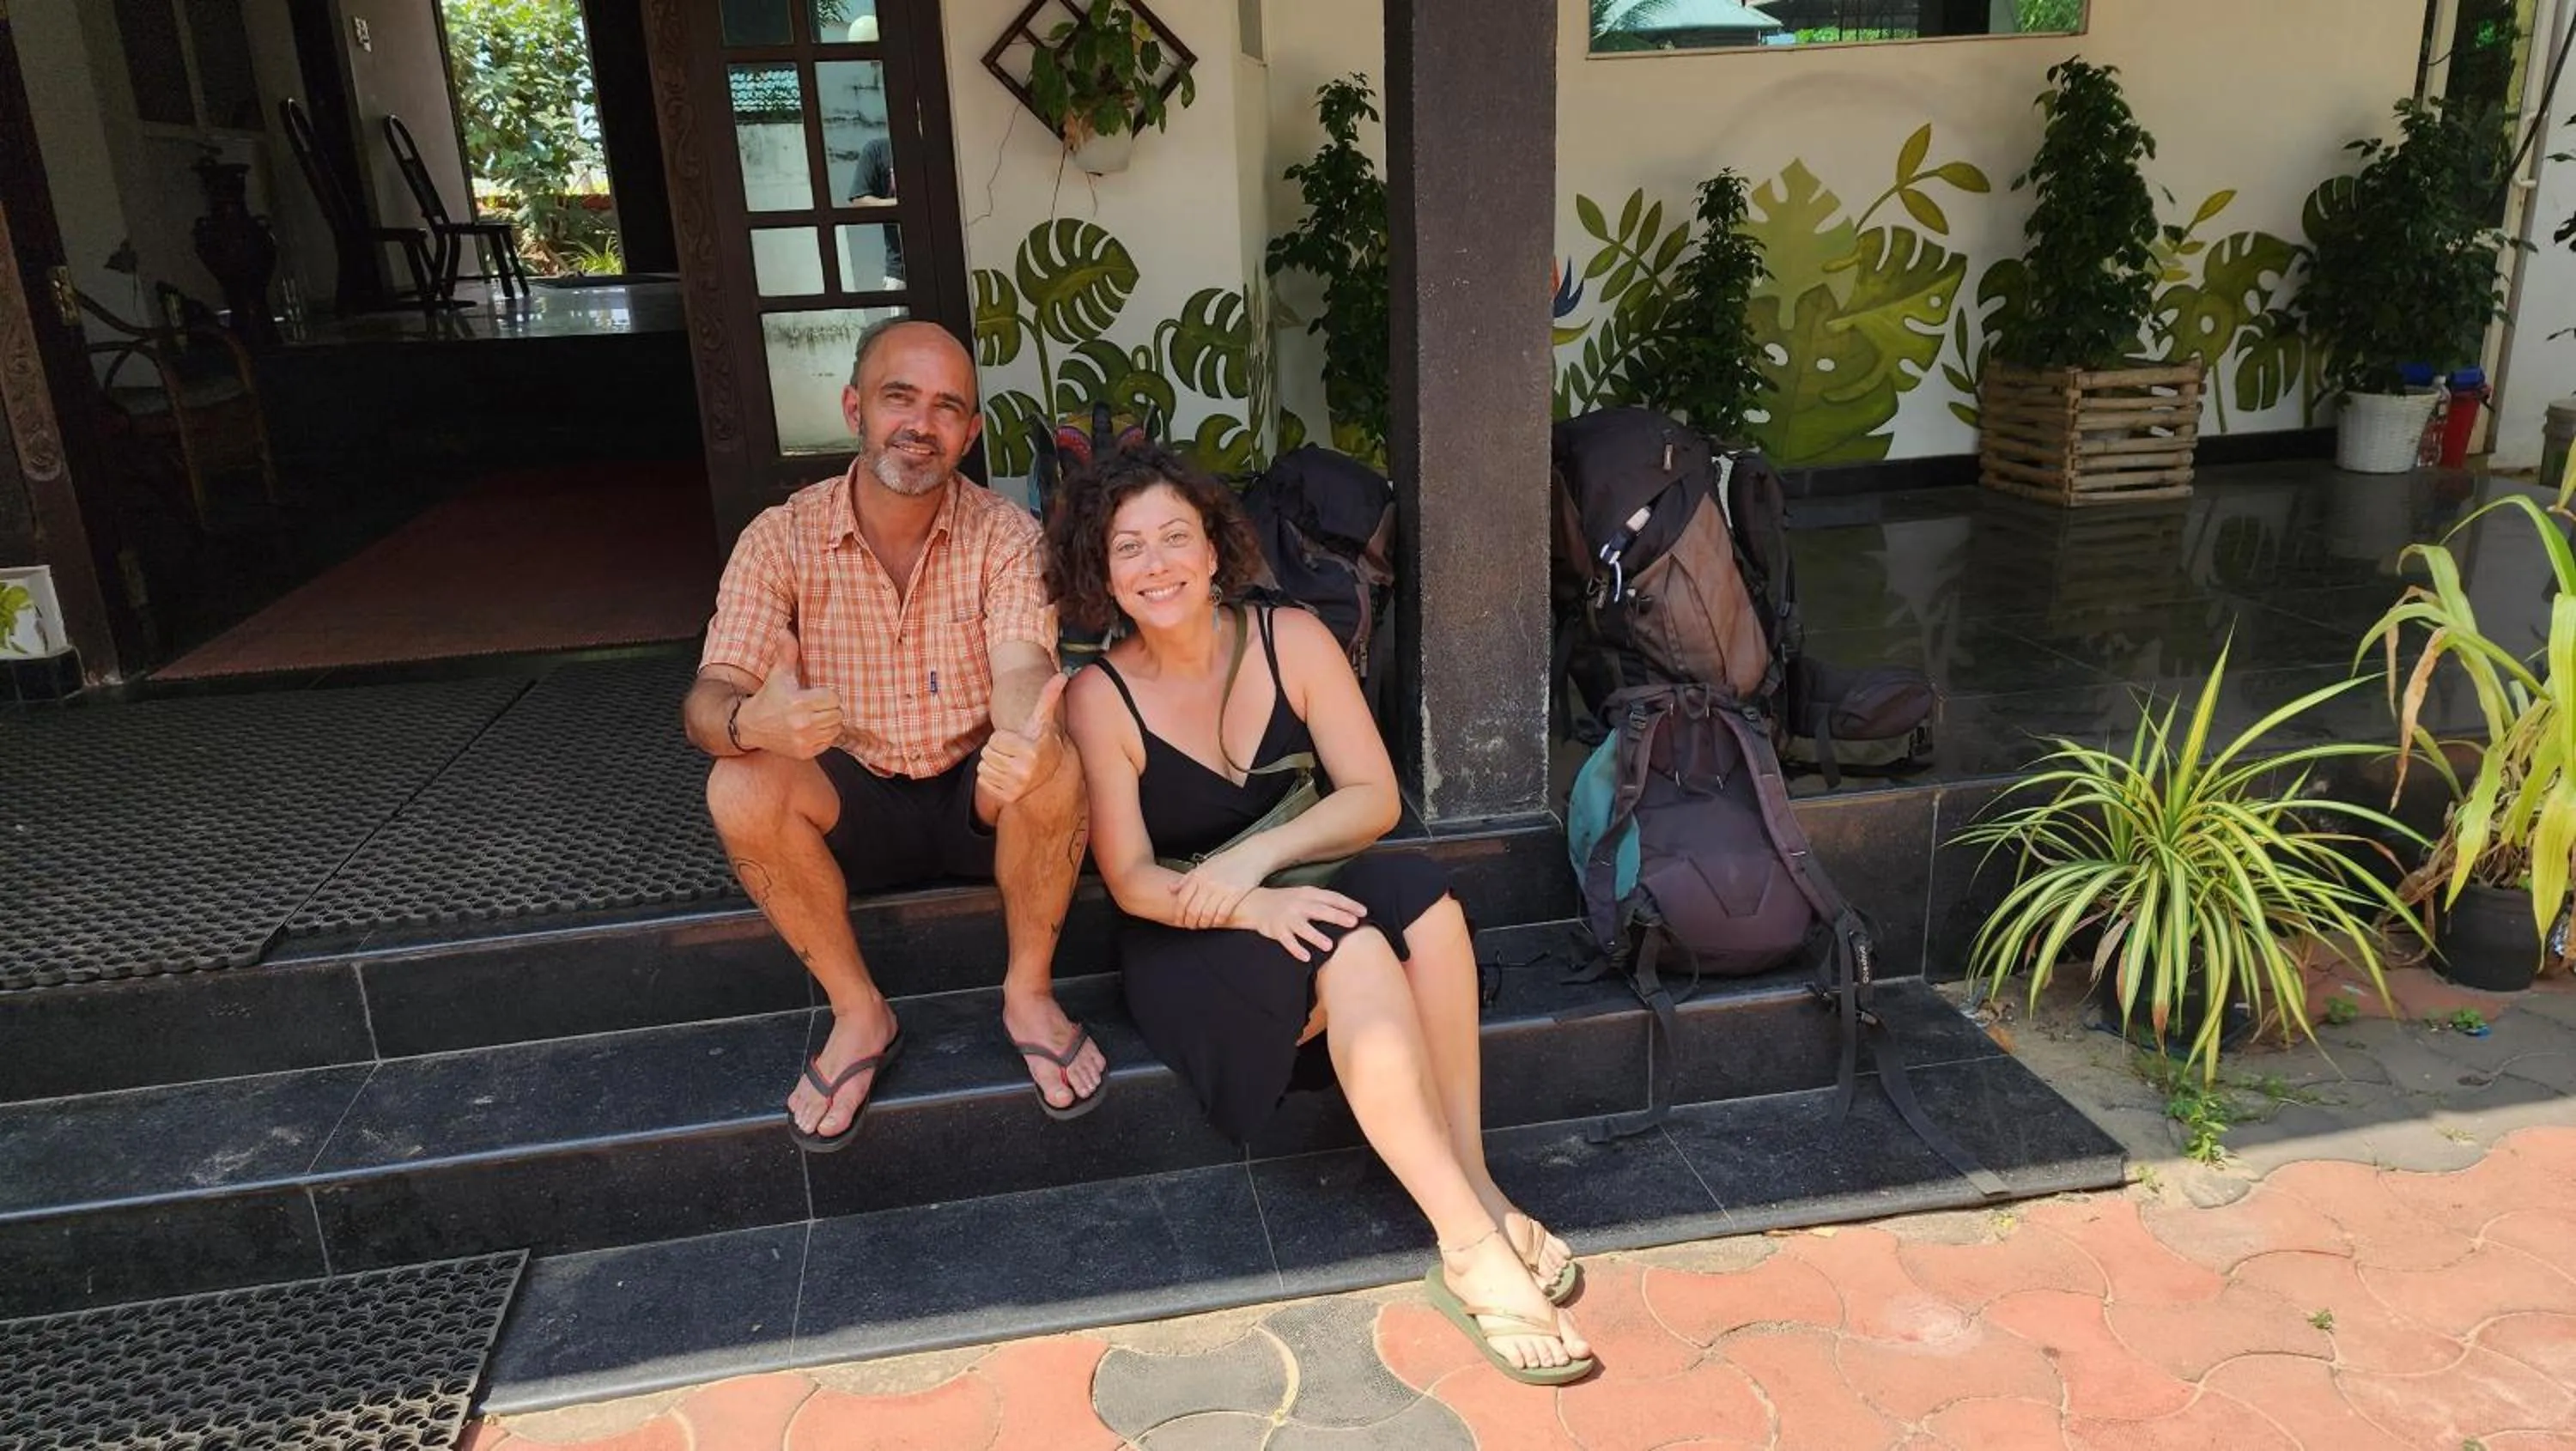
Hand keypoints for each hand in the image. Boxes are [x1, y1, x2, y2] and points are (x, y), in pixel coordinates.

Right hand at [737, 630, 842, 758]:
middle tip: (816, 706)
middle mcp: (802, 723)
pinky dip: (824, 737)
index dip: (827, 695)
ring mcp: (804, 740)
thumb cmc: (768, 698)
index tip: (817, 694)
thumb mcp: (778, 674)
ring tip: (814, 717)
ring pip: (835, 729)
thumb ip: (787, 653)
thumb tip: (786, 630)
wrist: (750, 726)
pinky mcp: (805, 752)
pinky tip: (811, 729)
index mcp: (798, 702)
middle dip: (830, 708)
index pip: (833, 698)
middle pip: (837, 714)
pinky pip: (828, 743)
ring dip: (829, 723)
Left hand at [978, 671, 1069, 806]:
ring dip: (993, 764)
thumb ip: (1049, 696)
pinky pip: (983, 781)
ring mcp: (1016, 787)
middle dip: (996, 751)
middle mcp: (1024, 771)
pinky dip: (990, 778)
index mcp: (1031, 751)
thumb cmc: (1039, 739)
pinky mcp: (1007, 798)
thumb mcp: (1042, 718)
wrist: (1047, 769)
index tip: (1017, 741)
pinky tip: (1005, 776)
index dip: (1002, 738)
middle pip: (986, 753)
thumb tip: (1062, 675)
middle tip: (1012, 753)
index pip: (994, 740)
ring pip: (983, 767)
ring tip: (1010, 763)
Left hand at [1169, 845, 1269, 929]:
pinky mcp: (1236, 893)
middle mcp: (1208, 882)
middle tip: (1191, 926)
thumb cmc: (1227, 861)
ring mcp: (1222, 888)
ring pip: (1207, 914)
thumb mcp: (1204, 866)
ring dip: (1204, 923)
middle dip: (1190, 922)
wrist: (1251, 855)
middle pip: (1193, 909)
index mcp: (1198, 875)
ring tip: (1203, 925)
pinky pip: (1223, 913)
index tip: (1179, 921)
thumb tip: (1171, 889)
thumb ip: (1187, 879)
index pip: (1183, 899)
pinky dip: (1218, 921)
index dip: (1179, 914)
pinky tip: (1217, 922)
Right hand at [1235, 885, 1365, 962]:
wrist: (1256, 903)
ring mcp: (1287, 917)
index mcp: (1309, 893)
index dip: (1348, 904)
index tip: (1363, 912)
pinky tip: (1306, 957)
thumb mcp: (1305, 895)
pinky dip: (1296, 949)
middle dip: (1337, 916)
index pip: (1332, 897)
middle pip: (1320, 910)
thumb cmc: (1287, 901)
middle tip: (1353, 923)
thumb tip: (1350, 913)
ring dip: (1316, 936)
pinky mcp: (1276, 930)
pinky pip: (1287, 941)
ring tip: (1329, 946)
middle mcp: (1299, 904)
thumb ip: (1323, 902)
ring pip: (1303, 927)